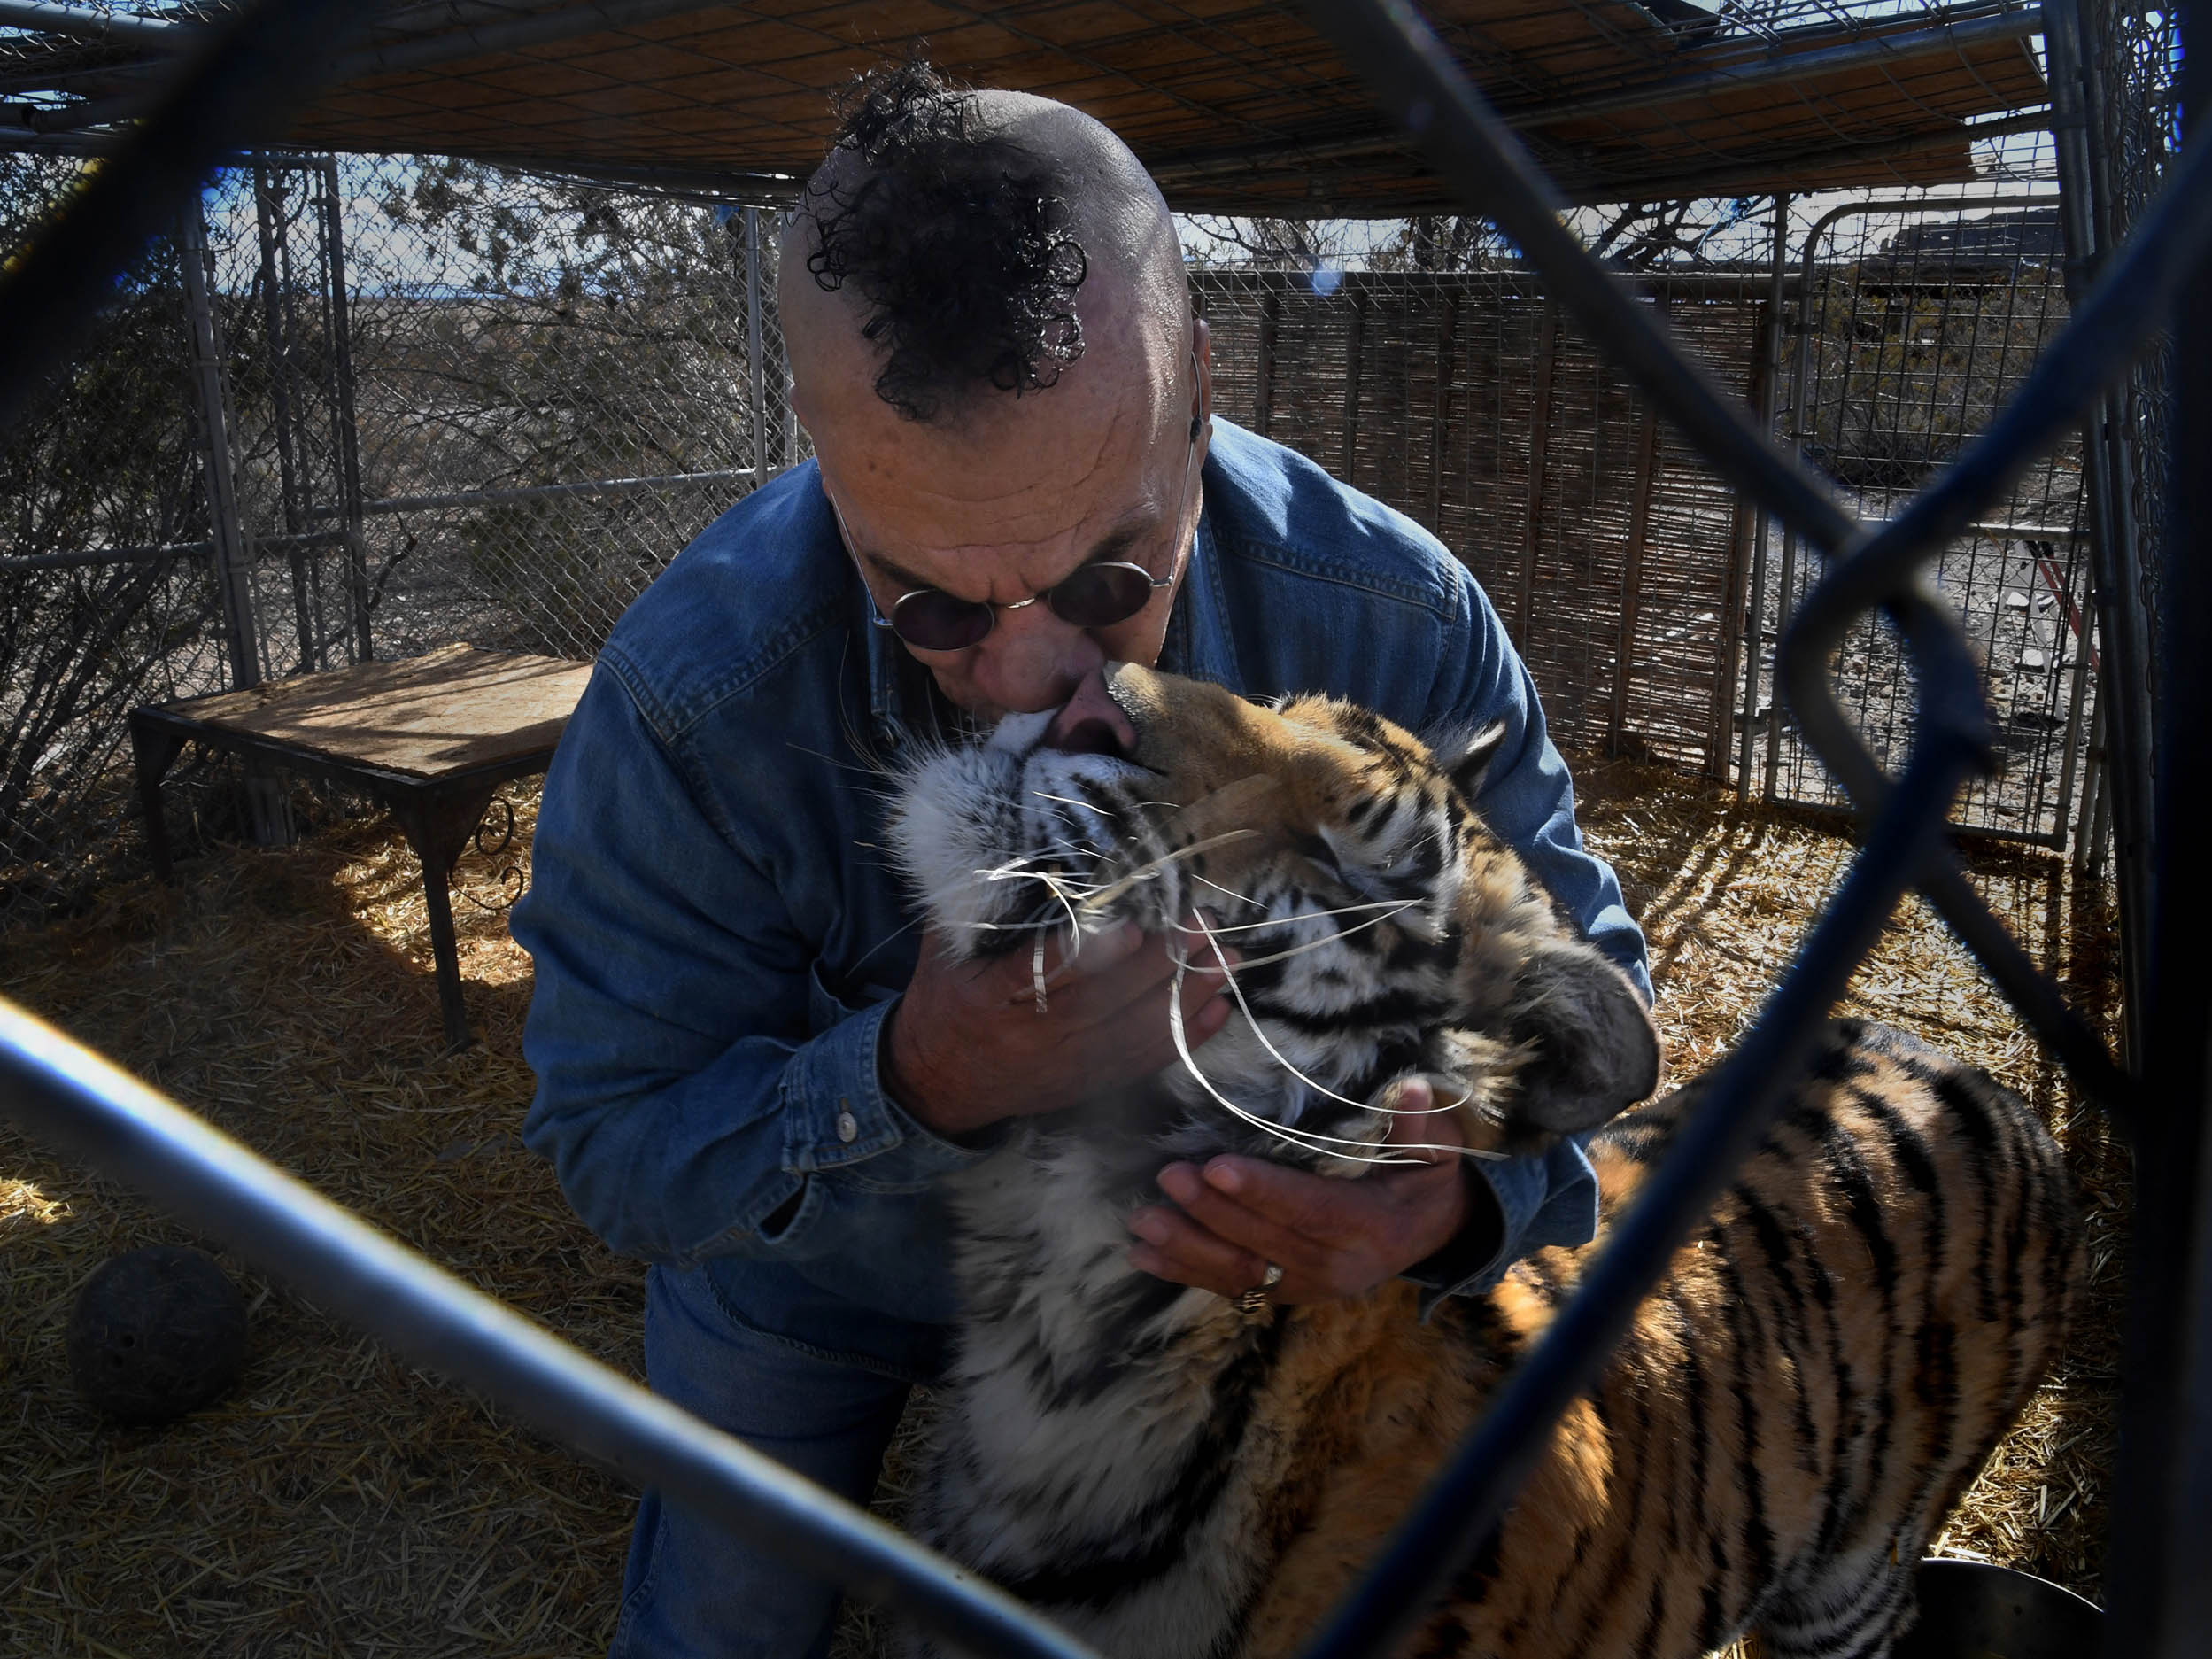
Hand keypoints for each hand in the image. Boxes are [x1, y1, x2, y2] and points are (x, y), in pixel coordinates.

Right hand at [885, 917, 1237, 1138]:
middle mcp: (1031, 1035)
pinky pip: (1143, 1062)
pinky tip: (1218, 1009)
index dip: (1087, 953)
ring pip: (1133, 1031)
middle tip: (1204, 923)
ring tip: (1224, 960)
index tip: (1128, 927)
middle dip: (1160, 961)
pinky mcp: (1086, 1084)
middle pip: (1104, 1001)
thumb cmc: (947, 992)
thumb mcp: (947, 943)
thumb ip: (984, 901)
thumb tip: (1032, 843)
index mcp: (990, 995)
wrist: (937, 1079)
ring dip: (1185, 995)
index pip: (1041, 973)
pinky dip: (1184, 1037)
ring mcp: (1063, 1064)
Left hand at [1125, 1079, 1485, 1304]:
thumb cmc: (1425, 1181)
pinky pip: (1231, 1287)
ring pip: (1239, 1272)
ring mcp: (1307, 1286)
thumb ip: (1419, 1125)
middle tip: (1167, 1178)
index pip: (1308, 1209)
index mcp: (1368, 1227)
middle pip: (1263, 1241)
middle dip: (1210, 1212)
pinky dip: (1185, 1271)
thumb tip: (1411, 1087)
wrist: (1430, 1236)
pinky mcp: (1284, 1293)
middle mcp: (1335, 1267)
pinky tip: (1143, 1255)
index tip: (1215, 1166)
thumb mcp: (1436, 1153)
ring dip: (1186, 1248)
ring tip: (1141, 1222)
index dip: (1261, 1191)